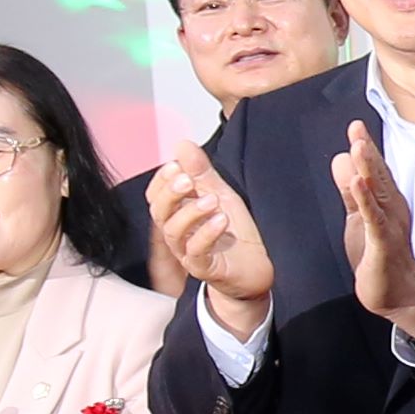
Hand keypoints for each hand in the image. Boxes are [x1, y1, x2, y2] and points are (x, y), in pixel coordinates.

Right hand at [148, 150, 272, 339]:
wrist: (258, 269)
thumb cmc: (235, 234)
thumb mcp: (221, 195)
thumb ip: (202, 172)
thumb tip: (182, 144)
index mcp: (179, 213)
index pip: (156, 195)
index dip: (162, 180)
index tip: (175, 165)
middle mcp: (178, 233)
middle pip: (159, 212)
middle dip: (170, 193)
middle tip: (187, 180)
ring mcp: (189, 252)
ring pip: (174, 232)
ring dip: (191, 212)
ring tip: (212, 200)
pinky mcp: (205, 268)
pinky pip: (196, 252)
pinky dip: (206, 234)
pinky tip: (221, 220)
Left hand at [333, 121, 414, 335]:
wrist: (399, 295)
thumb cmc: (380, 259)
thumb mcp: (358, 220)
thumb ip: (350, 192)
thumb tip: (341, 162)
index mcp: (385, 203)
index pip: (375, 171)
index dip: (366, 148)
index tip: (356, 127)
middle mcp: (391, 210)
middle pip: (378, 175)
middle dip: (368, 150)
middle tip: (357, 128)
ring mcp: (388, 225)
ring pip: (378, 192)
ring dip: (369, 168)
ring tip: (359, 147)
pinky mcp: (382, 243)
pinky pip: (373, 219)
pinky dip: (365, 201)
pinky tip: (357, 186)